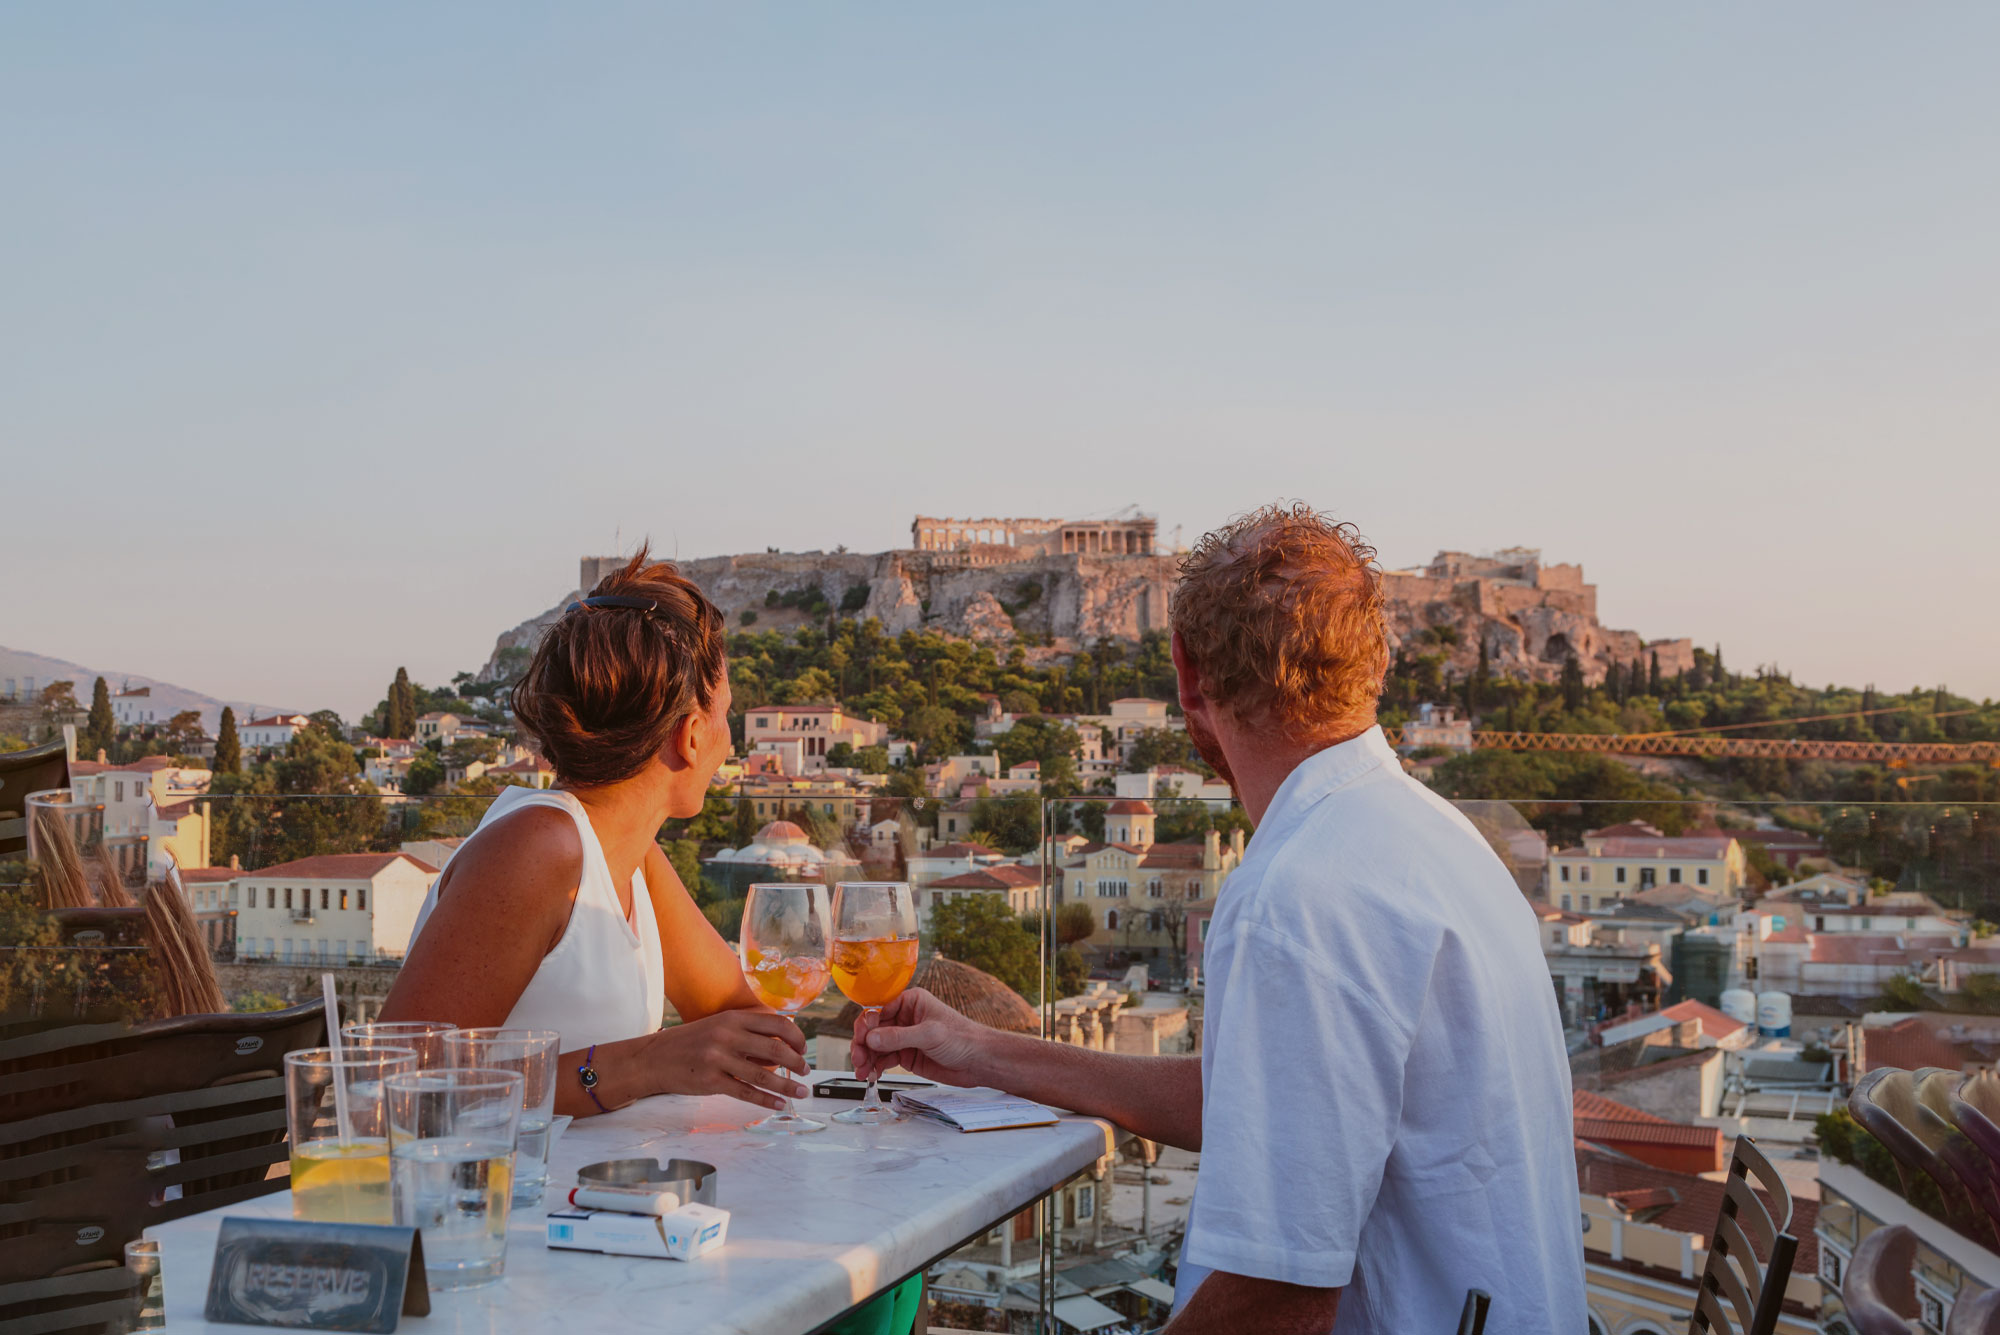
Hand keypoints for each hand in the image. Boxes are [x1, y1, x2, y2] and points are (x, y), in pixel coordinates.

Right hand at [645, 1008, 808, 1111]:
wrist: (653, 1058)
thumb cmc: (689, 1043)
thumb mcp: (718, 1027)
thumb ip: (747, 1034)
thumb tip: (780, 1050)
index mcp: (733, 1018)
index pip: (777, 1023)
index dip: (796, 1037)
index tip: (803, 1048)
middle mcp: (727, 1035)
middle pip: (775, 1049)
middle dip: (797, 1062)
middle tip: (806, 1072)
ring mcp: (719, 1058)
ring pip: (764, 1074)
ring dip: (787, 1085)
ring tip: (801, 1092)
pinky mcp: (711, 1082)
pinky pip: (746, 1092)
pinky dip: (767, 1100)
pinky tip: (779, 1104)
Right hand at [851, 988, 1001, 1086]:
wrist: (979, 1061)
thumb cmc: (963, 1038)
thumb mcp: (930, 1034)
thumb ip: (899, 1037)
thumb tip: (871, 1038)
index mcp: (910, 1002)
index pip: (878, 1009)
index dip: (866, 1024)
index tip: (862, 1039)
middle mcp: (904, 1018)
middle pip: (873, 1029)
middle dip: (863, 1044)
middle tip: (858, 1059)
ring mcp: (904, 1038)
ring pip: (876, 1046)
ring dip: (866, 1058)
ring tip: (862, 1072)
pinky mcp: (906, 1055)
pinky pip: (884, 1059)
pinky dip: (875, 1066)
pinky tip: (871, 1074)